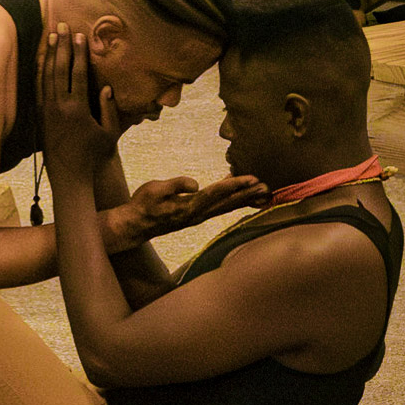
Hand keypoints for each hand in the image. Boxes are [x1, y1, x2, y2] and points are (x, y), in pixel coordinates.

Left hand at [39, 24, 119, 183]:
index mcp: (78, 109)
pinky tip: (41, 58)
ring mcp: (46, 110)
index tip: (79, 36)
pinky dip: (39, 70)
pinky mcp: (39, 115)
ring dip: (48, 54)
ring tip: (51, 35)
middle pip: (59, 68)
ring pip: (45, 75)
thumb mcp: (109, 133)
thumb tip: (106, 87)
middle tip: (61, 26)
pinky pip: (37, 87)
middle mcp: (59, 107)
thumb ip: (109, 109)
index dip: (79, 53)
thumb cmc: (93, 154)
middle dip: (61, 46)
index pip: (78, 73)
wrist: (69, 175)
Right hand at [121, 174, 267, 243]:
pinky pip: (220, 208)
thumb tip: (196, 183)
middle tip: (267, 187)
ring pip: (227, 207)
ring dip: (246, 200)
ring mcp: (199, 217)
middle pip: (228, 203)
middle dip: (248, 194)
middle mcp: (198, 214)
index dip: (235, 185)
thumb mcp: (154, 189)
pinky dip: (234, 202)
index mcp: (189, 206)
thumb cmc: (143, 204)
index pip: (216, 193)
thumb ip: (175, 185)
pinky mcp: (197, 216)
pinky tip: (242, 195)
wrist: (136, 225)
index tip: (252, 179)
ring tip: (264, 193)